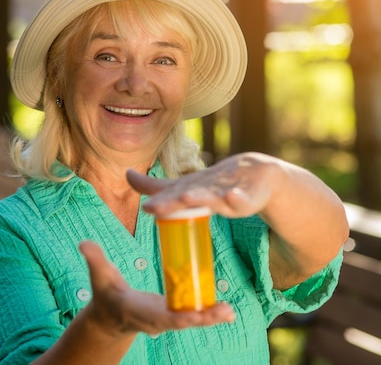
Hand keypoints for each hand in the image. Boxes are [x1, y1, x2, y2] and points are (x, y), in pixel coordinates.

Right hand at [78, 241, 234, 336]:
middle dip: (203, 318)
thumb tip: (84, 243)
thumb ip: (94, 260)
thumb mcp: (99, 276)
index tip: (194, 315)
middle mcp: (156, 320)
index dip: (178, 316)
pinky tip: (226, 309)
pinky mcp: (173, 314)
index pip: (161, 316)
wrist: (110, 315)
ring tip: (230, 312)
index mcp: (140, 311)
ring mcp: (166, 319)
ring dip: (211, 317)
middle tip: (224, 312)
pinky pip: (193, 314)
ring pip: (192, 320)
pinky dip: (208, 313)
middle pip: (183, 321)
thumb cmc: (105, 293)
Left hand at [127, 152, 279, 217]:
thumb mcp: (185, 187)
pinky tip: (233, 197)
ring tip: (187, 196)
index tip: (146, 208)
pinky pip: (243, 198)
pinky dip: (237, 197)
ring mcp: (226, 191)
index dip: (160, 203)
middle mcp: (205, 189)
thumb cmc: (213, 183)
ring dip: (201, 197)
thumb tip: (125, 174)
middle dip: (172, 201)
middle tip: (155, 207)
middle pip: (188, 197)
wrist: (255, 172)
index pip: (172, 197)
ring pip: (213, 196)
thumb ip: (156, 186)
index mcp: (190, 189)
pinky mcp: (247, 196)